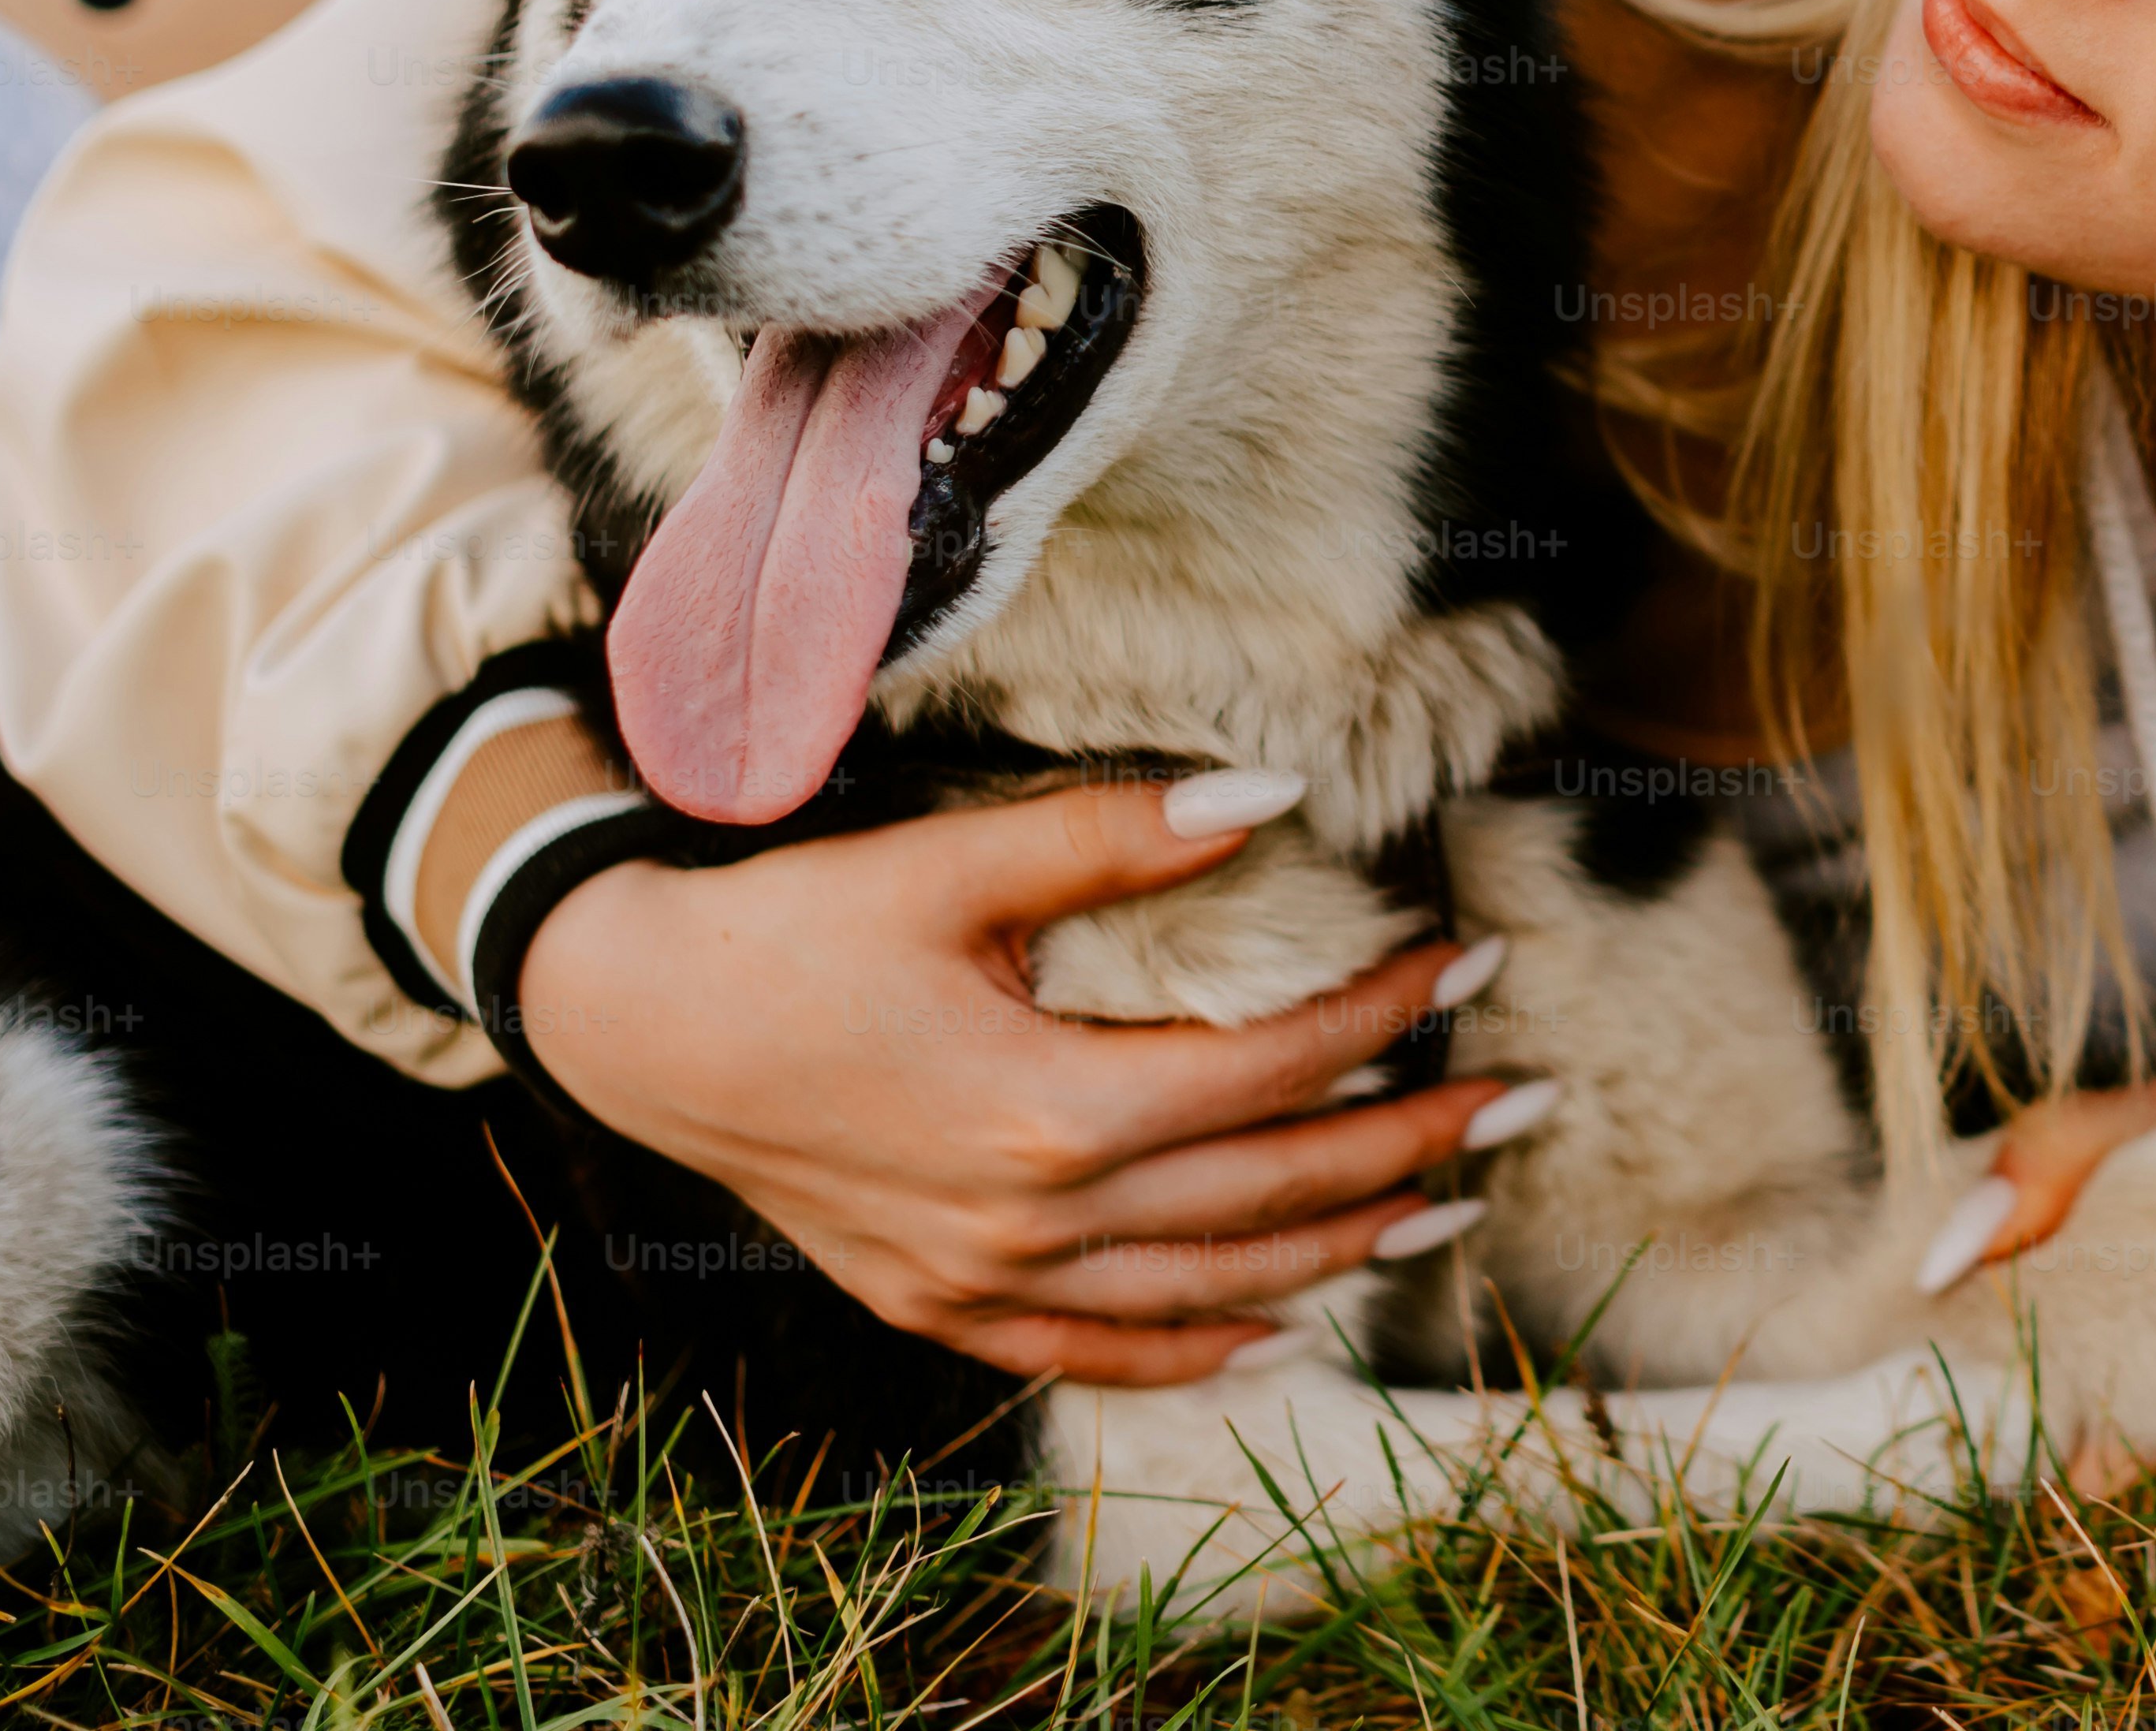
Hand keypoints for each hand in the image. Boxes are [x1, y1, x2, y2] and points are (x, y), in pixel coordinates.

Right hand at [522, 776, 1540, 1384]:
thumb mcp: (949, 866)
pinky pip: (1095, 1358)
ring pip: (1207, 1292)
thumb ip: (1115, 838)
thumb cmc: (789, 928)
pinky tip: (1277, 1334)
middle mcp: (1028, 1222)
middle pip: (1267, 1197)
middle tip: (1523, 1102)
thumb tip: (1270, 796)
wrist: (632, 1019)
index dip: (1383, 1019)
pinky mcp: (939, 1306)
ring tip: (1445, 1212)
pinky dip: (1197, 1353)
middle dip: (1410, 1148)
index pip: (1269, 1071)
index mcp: (1047, 1110)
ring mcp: (981, 1283)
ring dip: (1338, 1255)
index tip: (1471, 965)